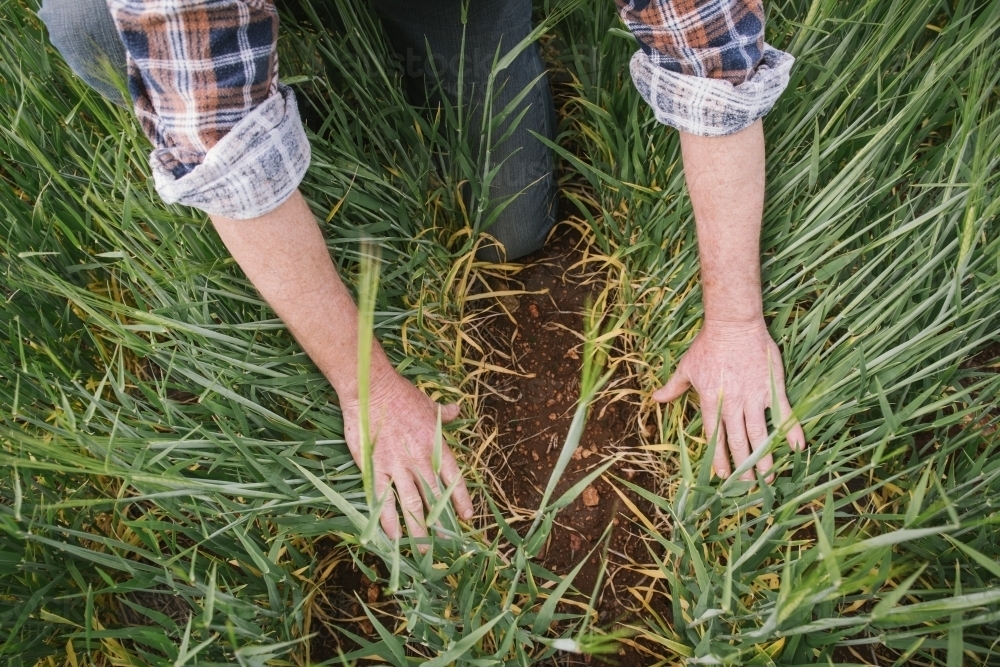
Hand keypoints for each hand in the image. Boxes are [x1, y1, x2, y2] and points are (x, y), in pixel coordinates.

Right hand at [340, 370, 473, 543]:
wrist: (371, 388)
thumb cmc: (401, 394)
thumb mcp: (428, 403)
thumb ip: (444, 413)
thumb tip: (456, 410)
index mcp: (437, 444)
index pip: (454, 478)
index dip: (462, 500)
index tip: (468, 517)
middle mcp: (420, 459)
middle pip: (435, 497)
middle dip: (442, 523)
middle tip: (447, 544)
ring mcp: (397, 466)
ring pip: (412, 504)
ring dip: (419, 529)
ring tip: (424, 550)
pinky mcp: (375, 468)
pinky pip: (385, 500)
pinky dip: (390, 520)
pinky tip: (394, 537)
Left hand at [654, 319, 804, 481]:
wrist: (734, 323)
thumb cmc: (708, 345)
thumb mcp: (686, 367)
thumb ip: (674, 387)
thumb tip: (655, 398)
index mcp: (711, 401)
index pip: (714, 437)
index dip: (718, 458)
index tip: (721, 476)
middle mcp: (733, 403)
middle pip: (738, 442)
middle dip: (743, 467)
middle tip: (747, 487)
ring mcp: (754, 397)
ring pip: (760, 435)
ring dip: (765, 458)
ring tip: (769, 478)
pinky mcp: (772, 388)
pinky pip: (784, 414)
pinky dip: (791, 432)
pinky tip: (798, 449)